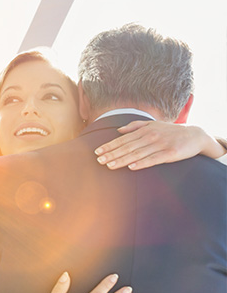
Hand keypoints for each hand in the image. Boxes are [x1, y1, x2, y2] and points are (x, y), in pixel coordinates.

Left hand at [94, 120, 224, 169]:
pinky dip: (142, 163)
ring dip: (122, 160)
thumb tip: (118, 130)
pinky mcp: (169, 154)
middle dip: (112, 154)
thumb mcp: (153, 125)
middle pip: (127, 147)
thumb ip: (135, 126)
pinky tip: (131, 167)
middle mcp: (150, 137)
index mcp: (144, 130)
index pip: (123, 139)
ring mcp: (160, 145)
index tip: (97, 152)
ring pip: (137, 154)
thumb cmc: (170, 131)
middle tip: (99, 160)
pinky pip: (153, 159)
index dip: (109, 146)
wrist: (195, 135)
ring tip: (109, 165)